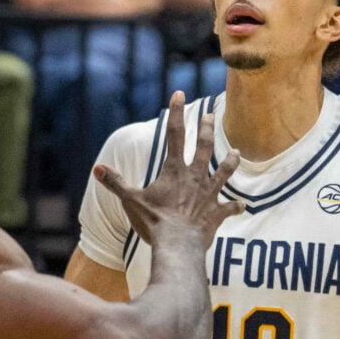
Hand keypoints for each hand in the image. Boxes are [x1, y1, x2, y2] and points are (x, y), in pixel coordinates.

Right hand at [94, 90, 244, 256]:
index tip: (179, 93)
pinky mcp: (216, 213)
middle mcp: (195, 177)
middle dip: (207, 129)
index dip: (176, 112)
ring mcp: (208, 194)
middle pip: (205, 147)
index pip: (174, 134)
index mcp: (174, 170)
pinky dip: (236, 206)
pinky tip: (242, 205)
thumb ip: (115, 182)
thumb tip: (97, 168)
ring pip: (224, 172)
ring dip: (231, 162)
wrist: (178, 245)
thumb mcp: (130, 200)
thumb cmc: (154, 221)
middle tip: (211, 116)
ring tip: (237, 152)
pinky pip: (230, 208)